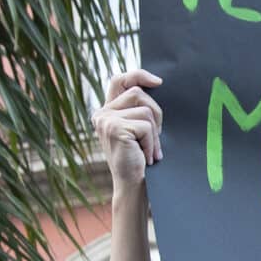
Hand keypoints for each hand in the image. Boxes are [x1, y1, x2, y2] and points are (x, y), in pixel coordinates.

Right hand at [95, 68, 163, 187]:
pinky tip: (146, 157)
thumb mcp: (138, 129)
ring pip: (146, 111)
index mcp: (107, 110)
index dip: (138, 75)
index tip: (158, 82)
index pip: (120, 80)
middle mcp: (102, 113)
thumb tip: (156, 83)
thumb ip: (138, 109)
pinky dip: (152, 143)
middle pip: (138, 93)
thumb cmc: (139, 158)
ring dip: (155, 134)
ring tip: (149, 151)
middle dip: (156, 114)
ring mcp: (106, 120)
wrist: (132, 185)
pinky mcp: (115, 129)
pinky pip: (146, 126)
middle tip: (155, 137)